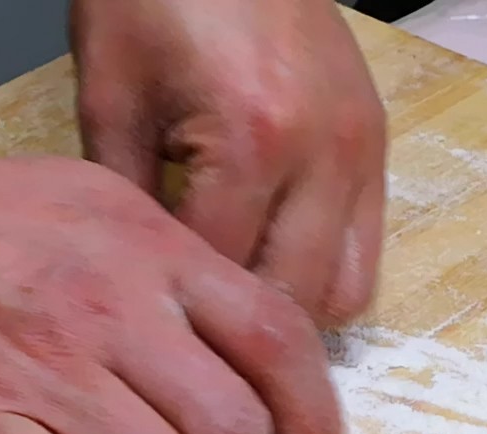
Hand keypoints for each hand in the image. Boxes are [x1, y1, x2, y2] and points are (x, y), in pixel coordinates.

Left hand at [70, 0, 386, 327]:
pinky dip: (320, 267)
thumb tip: (139, 294)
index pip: (222, 283)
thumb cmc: (151, 0)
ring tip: (232, 310)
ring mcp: (361, 148)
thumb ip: (126, 206)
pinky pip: (365, 244)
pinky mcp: (375, 140)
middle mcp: (324, 153)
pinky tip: (264, 259)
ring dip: (290, 308)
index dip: (179, 322)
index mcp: (253, 142)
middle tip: (188, 346)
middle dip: (241, 335)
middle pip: (294, 304)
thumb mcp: (111, 103)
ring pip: (345, 290)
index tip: (145, 341)